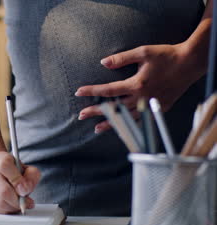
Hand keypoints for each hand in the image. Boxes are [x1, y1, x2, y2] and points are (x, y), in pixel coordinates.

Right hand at [0, 151, 40, 213]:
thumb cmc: (13, 170)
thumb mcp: (27, 167)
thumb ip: (31, 176)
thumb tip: (25, 190)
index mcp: (0, 158)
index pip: (5, 166)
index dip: (17, 180)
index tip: (26, 190)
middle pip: (3, 191)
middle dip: (18, 201)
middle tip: (28, 203)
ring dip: (13, 207)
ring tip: (20, 204)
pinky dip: (5, 211)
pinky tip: (10, 206)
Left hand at [75, 44, 203, 132]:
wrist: (190, 63)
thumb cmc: (167, 55)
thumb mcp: (143, 52)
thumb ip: (122, 58)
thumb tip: (103, 63)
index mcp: (137, 84)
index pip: (108, 90)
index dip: (92, 91)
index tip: (79, 92)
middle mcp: (142, 98)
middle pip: (114, 108)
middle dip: (96, 112)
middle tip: (81, 115)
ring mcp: (151, 105)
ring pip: (127, 118)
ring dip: (111, 123)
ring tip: (96, 129)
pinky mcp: (159, 108)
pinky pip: (141, 119)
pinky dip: (129, 123)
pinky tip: (122, 127)